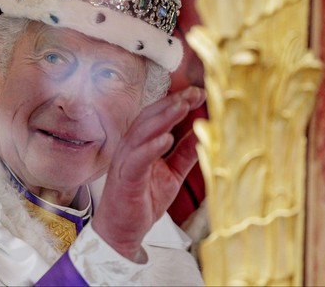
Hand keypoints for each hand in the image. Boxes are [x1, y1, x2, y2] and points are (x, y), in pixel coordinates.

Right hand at [92, 86, 204, 261]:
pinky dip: (151, 147)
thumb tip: (202, 133)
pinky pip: (137, 158)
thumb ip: (185, 153)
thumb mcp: (172, 173)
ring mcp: (126, 160)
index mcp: (142, 143)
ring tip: (182, 106)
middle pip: (150, 117)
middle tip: (193, 93)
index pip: (159, 115)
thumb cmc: (142, 200)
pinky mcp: (125, 177)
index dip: (178, 102)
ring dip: (163, 117)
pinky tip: (166, 139)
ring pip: (143, 132)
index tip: (199, 93)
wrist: (122, 231)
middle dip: (172, 103)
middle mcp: (132, 146)